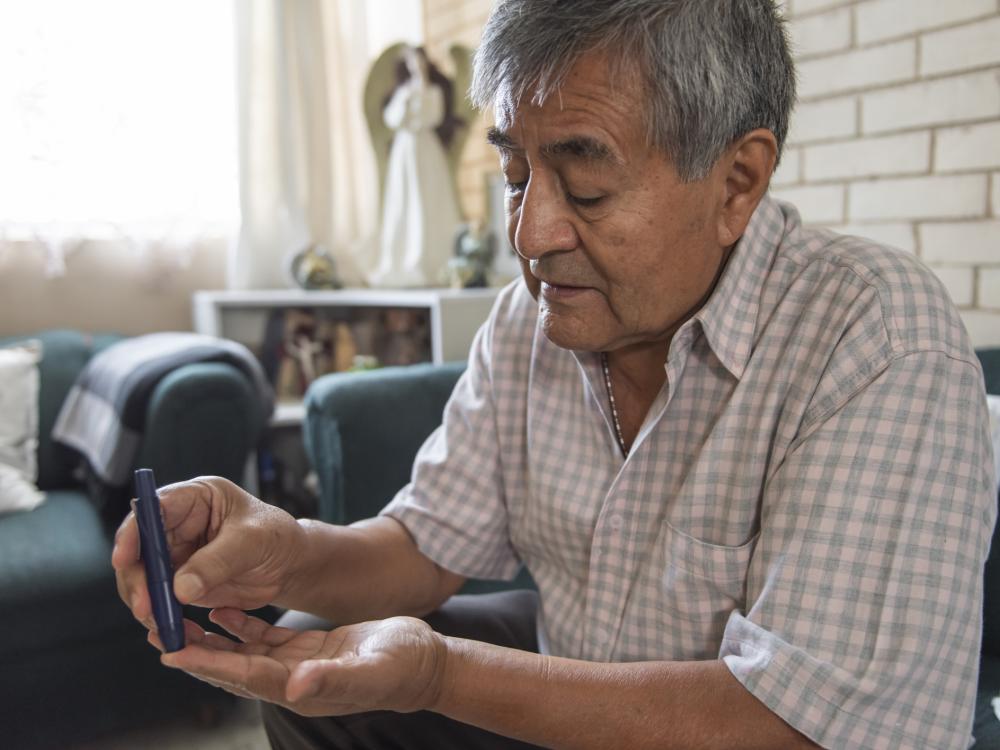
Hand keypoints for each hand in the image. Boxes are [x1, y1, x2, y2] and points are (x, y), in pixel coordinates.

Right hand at [112, 476, 304, 630]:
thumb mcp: (253, 542)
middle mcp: (178, 523)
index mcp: (196, 498)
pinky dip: (160, 615)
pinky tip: (172, 631)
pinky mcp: (179, 580)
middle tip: (146, 607)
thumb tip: (180, 589)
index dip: (133, 532)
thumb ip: (218, 562)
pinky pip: (158, 599)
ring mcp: (175, 553)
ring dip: (146, 602)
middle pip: (138, 548)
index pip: (153, 509)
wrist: (290, 565)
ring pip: (142, 578)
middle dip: (137, 579)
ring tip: (162, 624)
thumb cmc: (277, 538)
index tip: (123, 559)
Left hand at [155, 609, 447, 716]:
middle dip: (194, 650)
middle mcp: (290, 682)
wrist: (423, 663)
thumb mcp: (372, 670)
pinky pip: (261, 639)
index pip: (243, 675)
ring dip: (208, 637)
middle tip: (157, 631)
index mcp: (300, 689)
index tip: (172, 651)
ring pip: (240, 652)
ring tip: (176, 620)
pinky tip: (222, 608)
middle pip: (230, 667)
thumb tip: (296, 685)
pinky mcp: (304, 652)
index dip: (207, 663)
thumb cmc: (402, 666)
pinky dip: (239, 625)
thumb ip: (335, 678)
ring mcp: (295, 667)